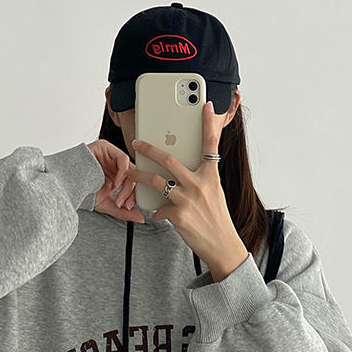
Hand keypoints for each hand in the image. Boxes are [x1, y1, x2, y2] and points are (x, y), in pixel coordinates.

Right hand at [86, 139, 145, 222]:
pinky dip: (123, 173)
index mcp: (116, 176)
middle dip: (131, 193)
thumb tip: (140, 219)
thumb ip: (123, 211)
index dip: (134, 196)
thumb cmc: (81, 191)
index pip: (133, 183)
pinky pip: (123, 159)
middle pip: (134, 176)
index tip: (129, 208)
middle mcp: (115, 165)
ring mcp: (111, 156)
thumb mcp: (106, 204)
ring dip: (127, 186)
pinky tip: (116, 184)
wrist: (65, 183)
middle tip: (125, 205)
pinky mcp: (106, 147)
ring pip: (130, 169)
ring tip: (119, 197)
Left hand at [127, 101, 249, 280]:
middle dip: (149, 149)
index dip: (209, 124)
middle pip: (169, 159)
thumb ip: (199, 180)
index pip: (211, 145)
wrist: (222, 245)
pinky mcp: (178, 215)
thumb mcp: (214, 194)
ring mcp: (188, 199)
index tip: (207, 106)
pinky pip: (159, 208)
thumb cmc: (217, 220)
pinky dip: (157, 212)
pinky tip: (159, 215)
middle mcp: (199, 184)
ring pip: (155, 181)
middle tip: (137, 142)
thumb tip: (180, 175)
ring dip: (139, 176)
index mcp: (210, 175)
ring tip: (130, 173)